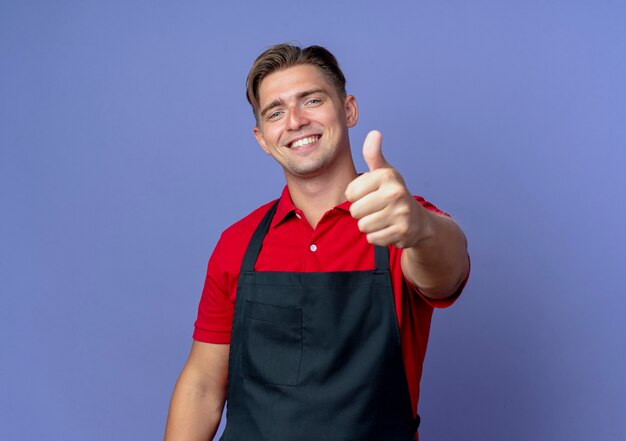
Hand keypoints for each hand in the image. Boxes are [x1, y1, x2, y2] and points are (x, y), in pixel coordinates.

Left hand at [345, 130, 424, 247]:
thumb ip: (374, 155)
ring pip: (363, 226)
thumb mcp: (385, 173)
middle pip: (355, 211)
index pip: (350, 192)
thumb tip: (374, 133)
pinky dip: (377, 237)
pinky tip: (388, 229)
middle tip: (376, 209)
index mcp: (387, 176)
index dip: (355, 197)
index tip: (369, 195)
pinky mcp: (402, 232)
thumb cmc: (394, 194)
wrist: (419, 221)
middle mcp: (396, 193)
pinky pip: (372, 238)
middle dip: (361, 213)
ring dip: (369, 226)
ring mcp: (400, 214)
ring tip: (382, 219)